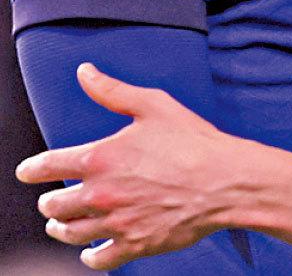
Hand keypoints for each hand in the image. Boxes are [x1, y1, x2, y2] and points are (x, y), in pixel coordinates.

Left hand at [15, 63, 243, 269]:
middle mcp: (99, 194)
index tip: (27, 171)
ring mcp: (115, 223)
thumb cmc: (193, 140)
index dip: (31, 169)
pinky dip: (89, 257)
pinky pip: (97, 260)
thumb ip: (112, 90)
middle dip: (49, 201)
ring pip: (69, 233)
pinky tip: (90, 251)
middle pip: (53, 205)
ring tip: (62, 224)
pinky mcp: (133, 245)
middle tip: (53, 199)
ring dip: (62, 228)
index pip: (45, 166)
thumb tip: (84, 72)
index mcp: (99, 158)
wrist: (225, 180)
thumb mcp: (154, 105)